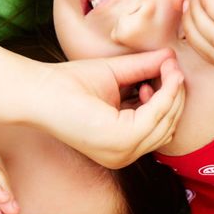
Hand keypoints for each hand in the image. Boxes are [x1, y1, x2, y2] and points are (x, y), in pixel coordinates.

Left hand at [33, 50, 185, 168]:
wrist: (38, 90)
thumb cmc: (68, 84)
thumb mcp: (116, 75)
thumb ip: (143, 69)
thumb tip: (172, 58)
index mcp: (120, 145)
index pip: (159, 127)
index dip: (170, 99)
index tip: (169, 71)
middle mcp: (122, 155)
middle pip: (168, 127)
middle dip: (176, 95)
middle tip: (173, 68)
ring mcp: (122, 152)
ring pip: (166, 122)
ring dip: (172, 92)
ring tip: (168, 68)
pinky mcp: (120, 141)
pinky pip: (156, 116)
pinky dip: (165, 94)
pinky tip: (163, 75)